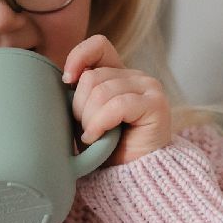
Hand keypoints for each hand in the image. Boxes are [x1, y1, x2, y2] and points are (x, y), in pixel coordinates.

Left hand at [63, 35, 171, 164]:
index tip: (67, 81)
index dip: (78, 57)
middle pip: (93, 76)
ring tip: (93, 136)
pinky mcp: (156, 105)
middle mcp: (139, 78)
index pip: (99, 45)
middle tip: (85, 129)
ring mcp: (150, 89)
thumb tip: (66, 77)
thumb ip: (83, 91)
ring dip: (90, 119)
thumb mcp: (88, 114)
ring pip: (102, 91)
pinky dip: (101, 123)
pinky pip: (117, 105)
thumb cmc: (110, 149)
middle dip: (81, 106)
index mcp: (122, 75)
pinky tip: (98, 137)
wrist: (135, 177)